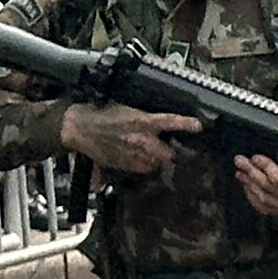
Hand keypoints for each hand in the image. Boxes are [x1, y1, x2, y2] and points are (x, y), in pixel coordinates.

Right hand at [61, 102, 199, 174]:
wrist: (78, 127)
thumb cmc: (101, 114)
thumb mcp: (126, 109)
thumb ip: (145, 120)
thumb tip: (162, 123)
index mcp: (143, 121)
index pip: (170, 121)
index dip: (186, 124)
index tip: (199, 126)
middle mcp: (140, 139)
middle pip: (168, 154)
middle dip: (170, 152)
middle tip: (169, 148)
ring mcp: (132, 154)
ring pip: (155, 163)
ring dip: (156, 160)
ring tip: (149, 153)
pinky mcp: (122, 164)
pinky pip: (140, 169)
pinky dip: (142, 166)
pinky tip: (137, 158)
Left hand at [234, 155, 277, 218]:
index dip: (264, 167)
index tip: (255, 157)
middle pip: (267, 186)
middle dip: (251, 172)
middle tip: (241, 161)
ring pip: (263, 198)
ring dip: (249, 184)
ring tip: (241, 173)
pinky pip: (265, 208)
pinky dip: (253, 198)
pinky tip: (248, 189)